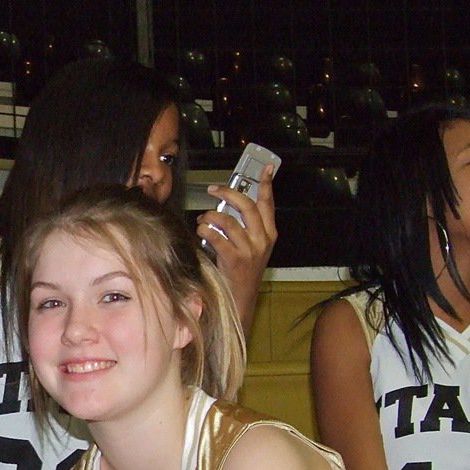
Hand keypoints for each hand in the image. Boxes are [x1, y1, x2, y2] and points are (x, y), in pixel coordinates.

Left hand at [198, 164, 277, 307]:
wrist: (241, 301)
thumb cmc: (241, 274)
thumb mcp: (251, 249)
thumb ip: (244, 229)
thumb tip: (226, 207)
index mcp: (269, 235)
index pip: (268, 204)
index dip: (266, 184)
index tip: (265, 168)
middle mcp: (262, 240)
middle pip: (247, 206)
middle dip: (228, 193)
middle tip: (213, 190)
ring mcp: (250, 250)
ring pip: (228, 220)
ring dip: (210, 216)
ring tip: (202, 220)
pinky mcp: (234, 259)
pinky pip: (216, 236)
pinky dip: (205, 230)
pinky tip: (200, 231)